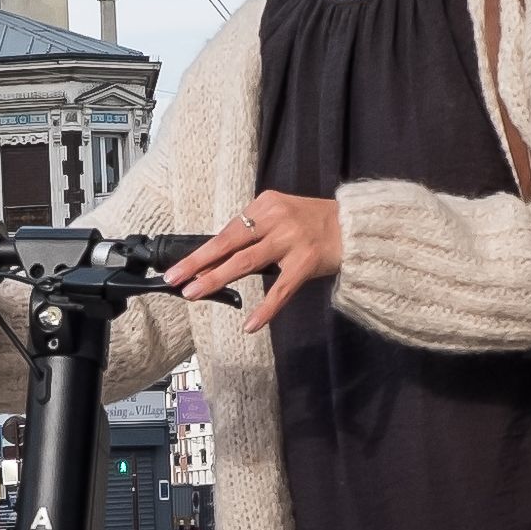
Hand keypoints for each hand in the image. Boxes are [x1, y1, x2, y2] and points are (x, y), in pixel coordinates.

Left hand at [167, 188, 342, 329]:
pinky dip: (265, 308)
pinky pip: (281, 289)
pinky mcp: (306, 262)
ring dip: (217, 279)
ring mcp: (291, 241)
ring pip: (246, 263)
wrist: (355, 226)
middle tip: (175, 279)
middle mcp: (276, 219)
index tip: (179, 267)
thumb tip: (218, 259)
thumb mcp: (281, 215)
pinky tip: (250, 324)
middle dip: (198, 263)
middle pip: (228, 243)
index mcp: (265, 205)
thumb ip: (254, 232)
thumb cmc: (314, 223)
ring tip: (194, 293)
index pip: (226, 231)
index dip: (202, 252)